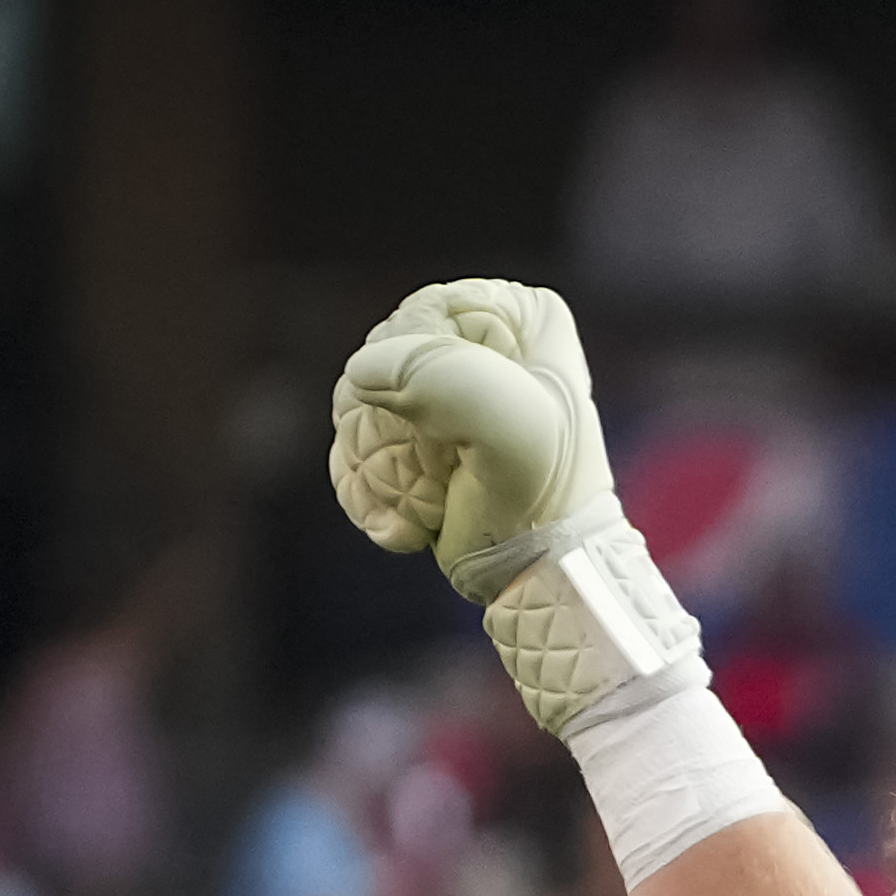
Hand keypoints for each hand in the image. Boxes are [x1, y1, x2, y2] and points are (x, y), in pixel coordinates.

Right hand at [331, 278, 608, 588]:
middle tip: (440, 476)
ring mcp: (442, 393)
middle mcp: (479, 345)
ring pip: (358, 406)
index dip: (419, 376)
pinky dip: (369, 492)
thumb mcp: (512, 430)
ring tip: (423, 509)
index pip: (422, 313)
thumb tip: (361, 371)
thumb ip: (442, 377)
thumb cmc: (541, 504)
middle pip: (380, 361)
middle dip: (393, 432)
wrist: (540, 582)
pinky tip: (406, 526)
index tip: (456, 431)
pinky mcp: (418, 438)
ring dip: (378, 470)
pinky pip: (354, 444)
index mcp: (520, 319)